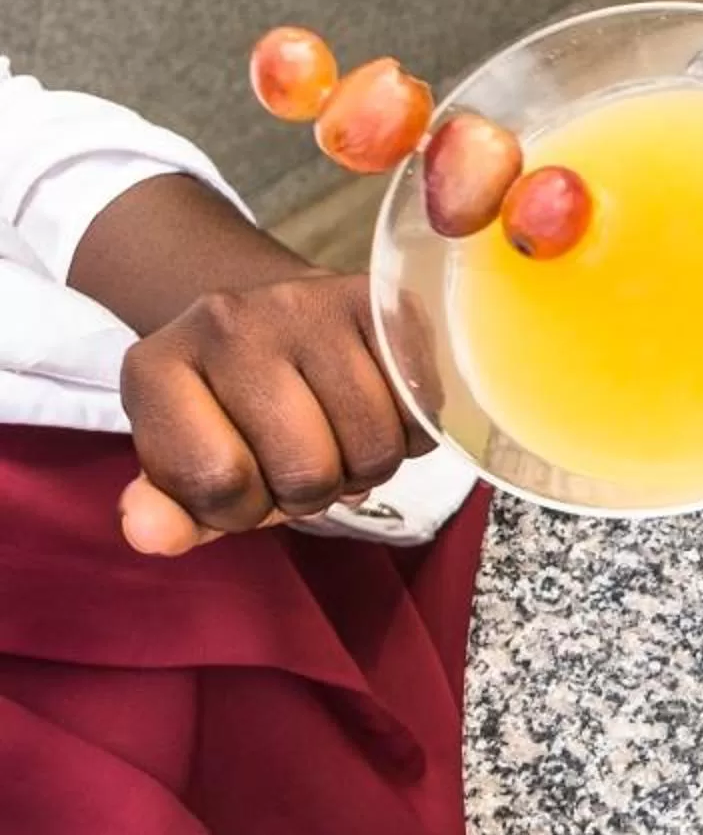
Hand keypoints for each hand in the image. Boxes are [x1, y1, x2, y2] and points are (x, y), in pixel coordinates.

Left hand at [113, 271, 432, 555]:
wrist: (277, 324)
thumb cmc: (237, 413)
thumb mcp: (190, 467)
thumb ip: (171, 510)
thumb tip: (150, 535)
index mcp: (155, 369)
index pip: (217, 483)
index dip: (243, 511)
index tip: (245, 484)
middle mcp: (225, 323)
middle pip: (306, 471)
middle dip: (313, 494)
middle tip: (302, 464)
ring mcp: (304, 304)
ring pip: (373, 447)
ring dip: (368, 468)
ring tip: (343, 440)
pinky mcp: (375, 299)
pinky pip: (420, 410)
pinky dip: (412, 433)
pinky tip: (382, 412)